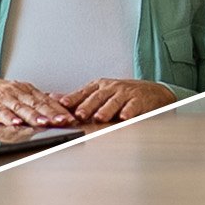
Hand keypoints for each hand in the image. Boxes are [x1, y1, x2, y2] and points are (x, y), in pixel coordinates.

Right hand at [0, 72, 74, 126]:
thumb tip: (57, 100)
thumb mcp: (13, 93)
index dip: (59, 108)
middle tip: (66, 121)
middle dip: (52, 112)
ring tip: (45, 123)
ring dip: (34, 116)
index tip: (73, 117)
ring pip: (21, 107)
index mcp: (22, 89)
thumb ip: (33, 98)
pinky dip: (8, 118)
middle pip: (37, 103)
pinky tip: (16, 123)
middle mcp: (14, 91)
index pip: (45, 99)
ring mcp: (1, 97)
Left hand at [60, 78, 176, 122]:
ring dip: (106, 110)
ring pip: (114, 101)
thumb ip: (78, 98)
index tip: (63, 105)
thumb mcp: (100, 93)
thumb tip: (52, 98)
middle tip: (79, 114)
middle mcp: (111, 88)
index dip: (73, 99)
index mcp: (99, 86)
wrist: (152, 92)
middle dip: (87, 106)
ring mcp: (126, 93)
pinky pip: (133, 106)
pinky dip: (128, 111)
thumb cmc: (122, 95)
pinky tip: (124, 117)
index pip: (84, 92)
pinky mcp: (139, 100)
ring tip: (99, 118)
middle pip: (97, 97)